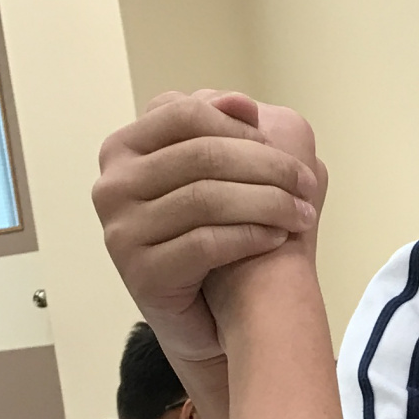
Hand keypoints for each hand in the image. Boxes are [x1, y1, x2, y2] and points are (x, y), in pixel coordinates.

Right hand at [94, 92, 321, 367]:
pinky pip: (205, 242)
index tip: (284, 151)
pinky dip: (251, 236)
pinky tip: (278, 239)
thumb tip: (240, 102)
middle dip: (267, 167)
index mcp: (124, 148)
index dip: (241, 128)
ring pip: (206, 198)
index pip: (184, 113)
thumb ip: (223, 127)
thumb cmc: (217, 234)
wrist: (214, 316)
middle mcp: (112, 186)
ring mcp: (120, 231)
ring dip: (269, 203)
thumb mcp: (220, 171)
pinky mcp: (140, 274)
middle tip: (306, 185)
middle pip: (201, 155)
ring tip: (302, 215)